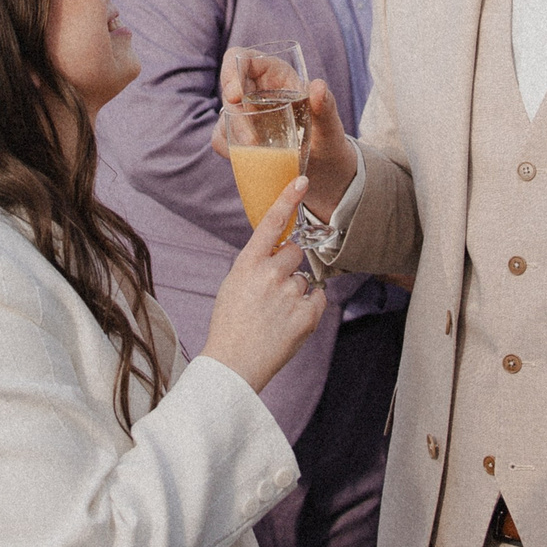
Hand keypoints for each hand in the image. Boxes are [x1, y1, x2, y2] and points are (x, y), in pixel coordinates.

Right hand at [200, 176, 326, 393]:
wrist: (233, 366)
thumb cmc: (230, 325)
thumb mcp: (233, 285)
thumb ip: (256, 265)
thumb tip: (279, 254)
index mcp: (247, 264)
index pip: (270, 223)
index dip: (287, 199)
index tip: (302, 180)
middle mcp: (270, 274)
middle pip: (294, 252)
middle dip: (287, 267)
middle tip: (271, 292)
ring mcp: (290, 294)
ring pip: (303, 278)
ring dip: (294, 292)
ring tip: (275, 315)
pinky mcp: (308, 315)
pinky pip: (316, 297)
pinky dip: (307, 309)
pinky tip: (288, 324)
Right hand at [212, 55, 357, 220]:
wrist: (324, 166)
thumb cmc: (327, 137)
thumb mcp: (330, 124)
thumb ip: (326, 105)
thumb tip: (318, 87)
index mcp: (275, 73)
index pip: (243, 58)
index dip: (232, 70)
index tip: (236, 95)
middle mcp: (256, 89)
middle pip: (229, 90)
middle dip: (235, 115)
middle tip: (251, 140)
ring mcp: (245, 113)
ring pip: (225, 116)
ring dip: (234, 135)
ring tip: (256, 153)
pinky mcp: (239, 135)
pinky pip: (223, 138)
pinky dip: (229, 150)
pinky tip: (247, 160)